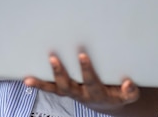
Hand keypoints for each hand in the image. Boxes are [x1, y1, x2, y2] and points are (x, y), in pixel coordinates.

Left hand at [23, 52, 139, 112]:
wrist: (107, 102)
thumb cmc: (117, 93)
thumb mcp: (128, 95)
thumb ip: (130, 91)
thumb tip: (127, 84)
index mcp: (96, 93)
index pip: (90, 81)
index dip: (86, 69)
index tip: (82, 55)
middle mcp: (80, 94)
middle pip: (67, 86)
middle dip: (60, 73)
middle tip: (53, 58)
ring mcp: (70, 93)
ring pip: (54, 90)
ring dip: (42, 84)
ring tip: (29, 80)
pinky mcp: (63, 90)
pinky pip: (50, 88)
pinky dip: (38, 85)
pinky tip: (26, 80)